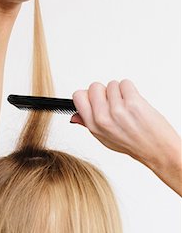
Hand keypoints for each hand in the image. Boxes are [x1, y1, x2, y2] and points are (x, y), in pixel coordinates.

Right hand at [71, 80, 181, 194]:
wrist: (156, 149)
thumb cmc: (133, 144)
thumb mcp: (105, 139)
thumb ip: (88, 125)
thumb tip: (75, 116)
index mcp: (93, 126)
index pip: (78, 97)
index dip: (88, 95)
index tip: (96, 99)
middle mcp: (103, 118)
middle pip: (94, 86)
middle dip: (105, 91)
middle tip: (114, 102)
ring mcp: (118, 110)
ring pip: (112, 84)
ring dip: (120, 91)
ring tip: (127, 105)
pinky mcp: (133, 102)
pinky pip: (125, 83)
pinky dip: (130, 90)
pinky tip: (134, 102)